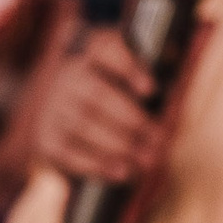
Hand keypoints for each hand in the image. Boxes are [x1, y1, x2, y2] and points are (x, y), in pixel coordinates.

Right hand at [32, 28, 166, 185]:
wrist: (55, 112)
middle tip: (160, 140)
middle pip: (97, 95)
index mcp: (90, 52)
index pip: (106, 49)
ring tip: (149, 160)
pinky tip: (123, 172)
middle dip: (133, 120)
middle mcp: (68, 77)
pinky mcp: (47, 140)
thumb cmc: (107, 90)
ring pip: (85, 127)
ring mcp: (54, 109)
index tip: (151, 90)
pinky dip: (98, 166)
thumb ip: (148, 72)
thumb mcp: (124, 71)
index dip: (128, 68)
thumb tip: (175, 80)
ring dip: (121, 146)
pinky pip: (71, 154)